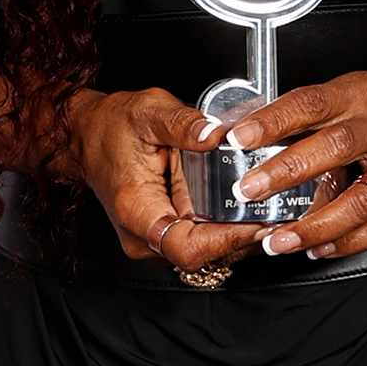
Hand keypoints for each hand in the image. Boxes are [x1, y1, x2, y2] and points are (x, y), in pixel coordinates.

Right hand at [64, 87, 274, 268]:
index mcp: (137, 210)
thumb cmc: (112, 125)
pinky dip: (224, 226)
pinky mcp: (163, 231)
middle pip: (203, 253)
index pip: (188, 247)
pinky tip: (248, 207)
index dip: (227, 240)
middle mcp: (143, 236)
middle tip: (279, 212)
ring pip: (204, 249)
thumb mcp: (149, 111)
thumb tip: (216, 133)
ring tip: (272, 208)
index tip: (258, 222)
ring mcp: (153, 239)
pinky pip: (198, 237)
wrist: (87, 134)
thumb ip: (184, 123)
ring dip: (236, 233)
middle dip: (242, 235)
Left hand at [219, 70, 366, 259]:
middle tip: (248, 189)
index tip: (239, 136)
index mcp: (364, 93)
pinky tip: (316, 248)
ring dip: (312, 223)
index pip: (311, 102)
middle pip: (331, 146)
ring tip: (277, 239)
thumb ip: (325, 111)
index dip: (273, 119)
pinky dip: (344, 242)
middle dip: (284, 171)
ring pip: (356, 198)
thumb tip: (266, 130)